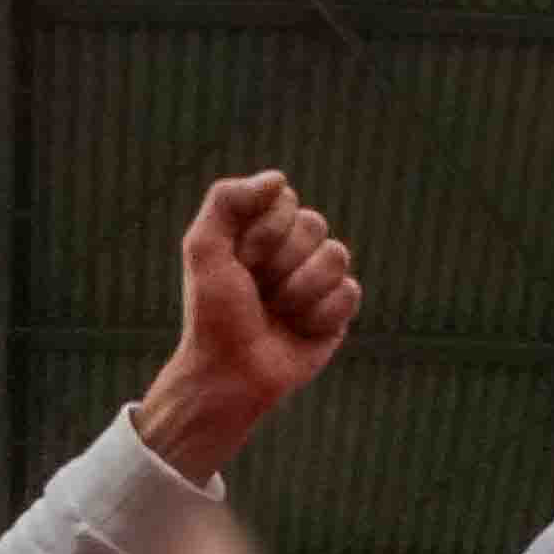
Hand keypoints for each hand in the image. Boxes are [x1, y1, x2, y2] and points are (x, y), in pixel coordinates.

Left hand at [139, 174, 359, 474]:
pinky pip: (349, 292)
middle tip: (257, 292)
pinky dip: (319, 314)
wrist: (230, 373)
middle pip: (314, 224)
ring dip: (299, 290)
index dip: (263, 233)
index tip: (239, 263)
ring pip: (337, 255)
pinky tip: (299, 330)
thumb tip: (279, 179)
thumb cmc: (212, 315)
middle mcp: (294, 249)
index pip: (286, 201)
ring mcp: (319, 279)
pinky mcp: (338, 311)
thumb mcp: (203, 249)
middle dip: (280, 263)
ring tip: (277, 313)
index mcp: (262, 230)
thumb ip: (227, 200)